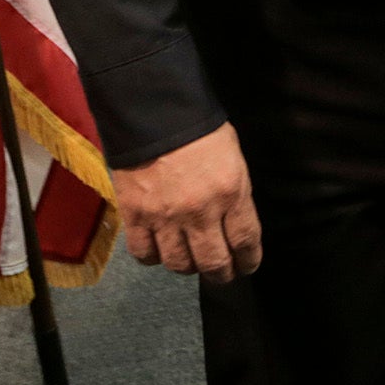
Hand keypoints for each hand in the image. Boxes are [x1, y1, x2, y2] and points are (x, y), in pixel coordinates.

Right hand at [112, 124, 260, 279]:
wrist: (154, 111)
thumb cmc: (200, 130)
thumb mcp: (233, 158)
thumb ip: (235, 194)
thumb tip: (235, 224)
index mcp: (231, 193)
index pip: (246, 242)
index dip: (249, 261)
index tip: (247, 265)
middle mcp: (200, 212)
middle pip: (214, 262)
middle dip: (222, 273)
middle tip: (221, 272)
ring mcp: (165, 216)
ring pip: (179, 264)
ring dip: (187, 266)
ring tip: (189, 259)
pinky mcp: (135, 215)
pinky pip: (144, 253)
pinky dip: (152, 257)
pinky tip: (158, 249)